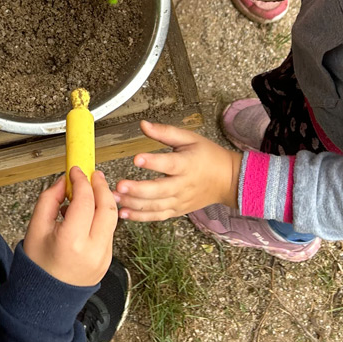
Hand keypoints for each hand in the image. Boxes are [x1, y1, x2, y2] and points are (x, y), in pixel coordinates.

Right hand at [23, 169, 117, 286]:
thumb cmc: (37, 265)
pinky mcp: (108, 260)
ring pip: (112, 218)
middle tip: (92, 174)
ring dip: (103, 200)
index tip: (76, 170)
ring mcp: (104, 257)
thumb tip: (65, 181)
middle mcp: (93, 250)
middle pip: (107, 207)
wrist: (44, 300)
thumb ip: (50, 199)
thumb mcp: (36, 228)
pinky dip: (101, 217)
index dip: (81, 181)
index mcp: (72, 242)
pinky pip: (108, 231)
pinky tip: (88, 213)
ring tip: (89, 191)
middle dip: (101, 186)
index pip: (85, 201)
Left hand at [113, 121, 241, 221]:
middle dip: (138, 189)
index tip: (136, 158)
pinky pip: (157, 216)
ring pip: (156, 206)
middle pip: (159, 190)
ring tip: (115, 198)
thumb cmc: (208, 156)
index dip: (153, 162)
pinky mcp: (177, 210)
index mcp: (187, 164)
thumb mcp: (189, 138)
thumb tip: (144, 125)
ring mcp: (180, 200)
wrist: (227, 180)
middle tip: (119, 185)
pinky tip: (124, 213)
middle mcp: (183, 185)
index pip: (169, 163)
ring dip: (134, 204)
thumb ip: (165, 132)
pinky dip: (140, 217)